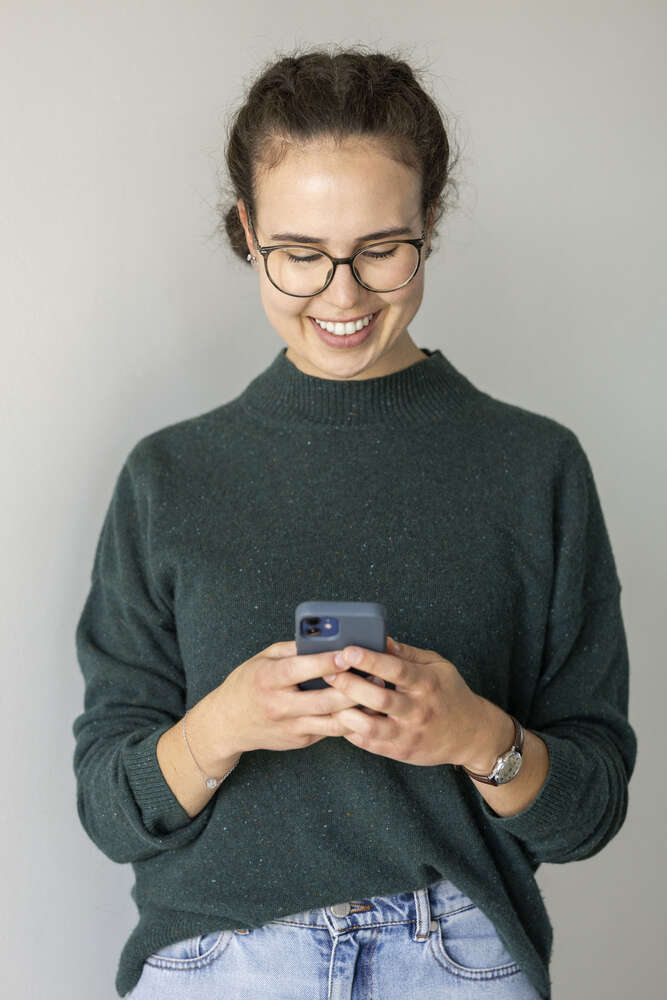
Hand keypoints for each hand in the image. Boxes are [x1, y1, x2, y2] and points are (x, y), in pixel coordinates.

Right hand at [207, 640, 363, 757]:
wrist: (227, 724)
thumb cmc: (247, 683)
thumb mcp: (262, 658)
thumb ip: (292, 649)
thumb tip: (324, 638)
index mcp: (268, 679)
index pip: (301, 669)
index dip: (327, 662)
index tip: (349, 653)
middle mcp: (279, 705)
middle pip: (324, 700)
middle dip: (353, 688)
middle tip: (376, 675)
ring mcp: (290, 727)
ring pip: (332, 721)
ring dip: (358, 708)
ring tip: (377, 693)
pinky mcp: (300, 741)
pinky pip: (330, 731)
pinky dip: (349, 719)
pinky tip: (364, 708)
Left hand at [324, 637, 487, 766]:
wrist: (471, 735)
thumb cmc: (450, 693)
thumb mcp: (437, 666)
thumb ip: (408, 654)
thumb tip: (380, 638)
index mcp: (427, 684)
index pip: (396, 669)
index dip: (370, 659)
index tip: (347, 650)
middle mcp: (418, 710)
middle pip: (378, 698)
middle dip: (350, 684)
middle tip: (328, 672)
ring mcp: (408, 734)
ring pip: (370, 726)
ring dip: (345, 712)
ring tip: (328, 698)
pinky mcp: (400, 752)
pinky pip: (369, 743)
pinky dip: (350, 730)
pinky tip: (338, 716)